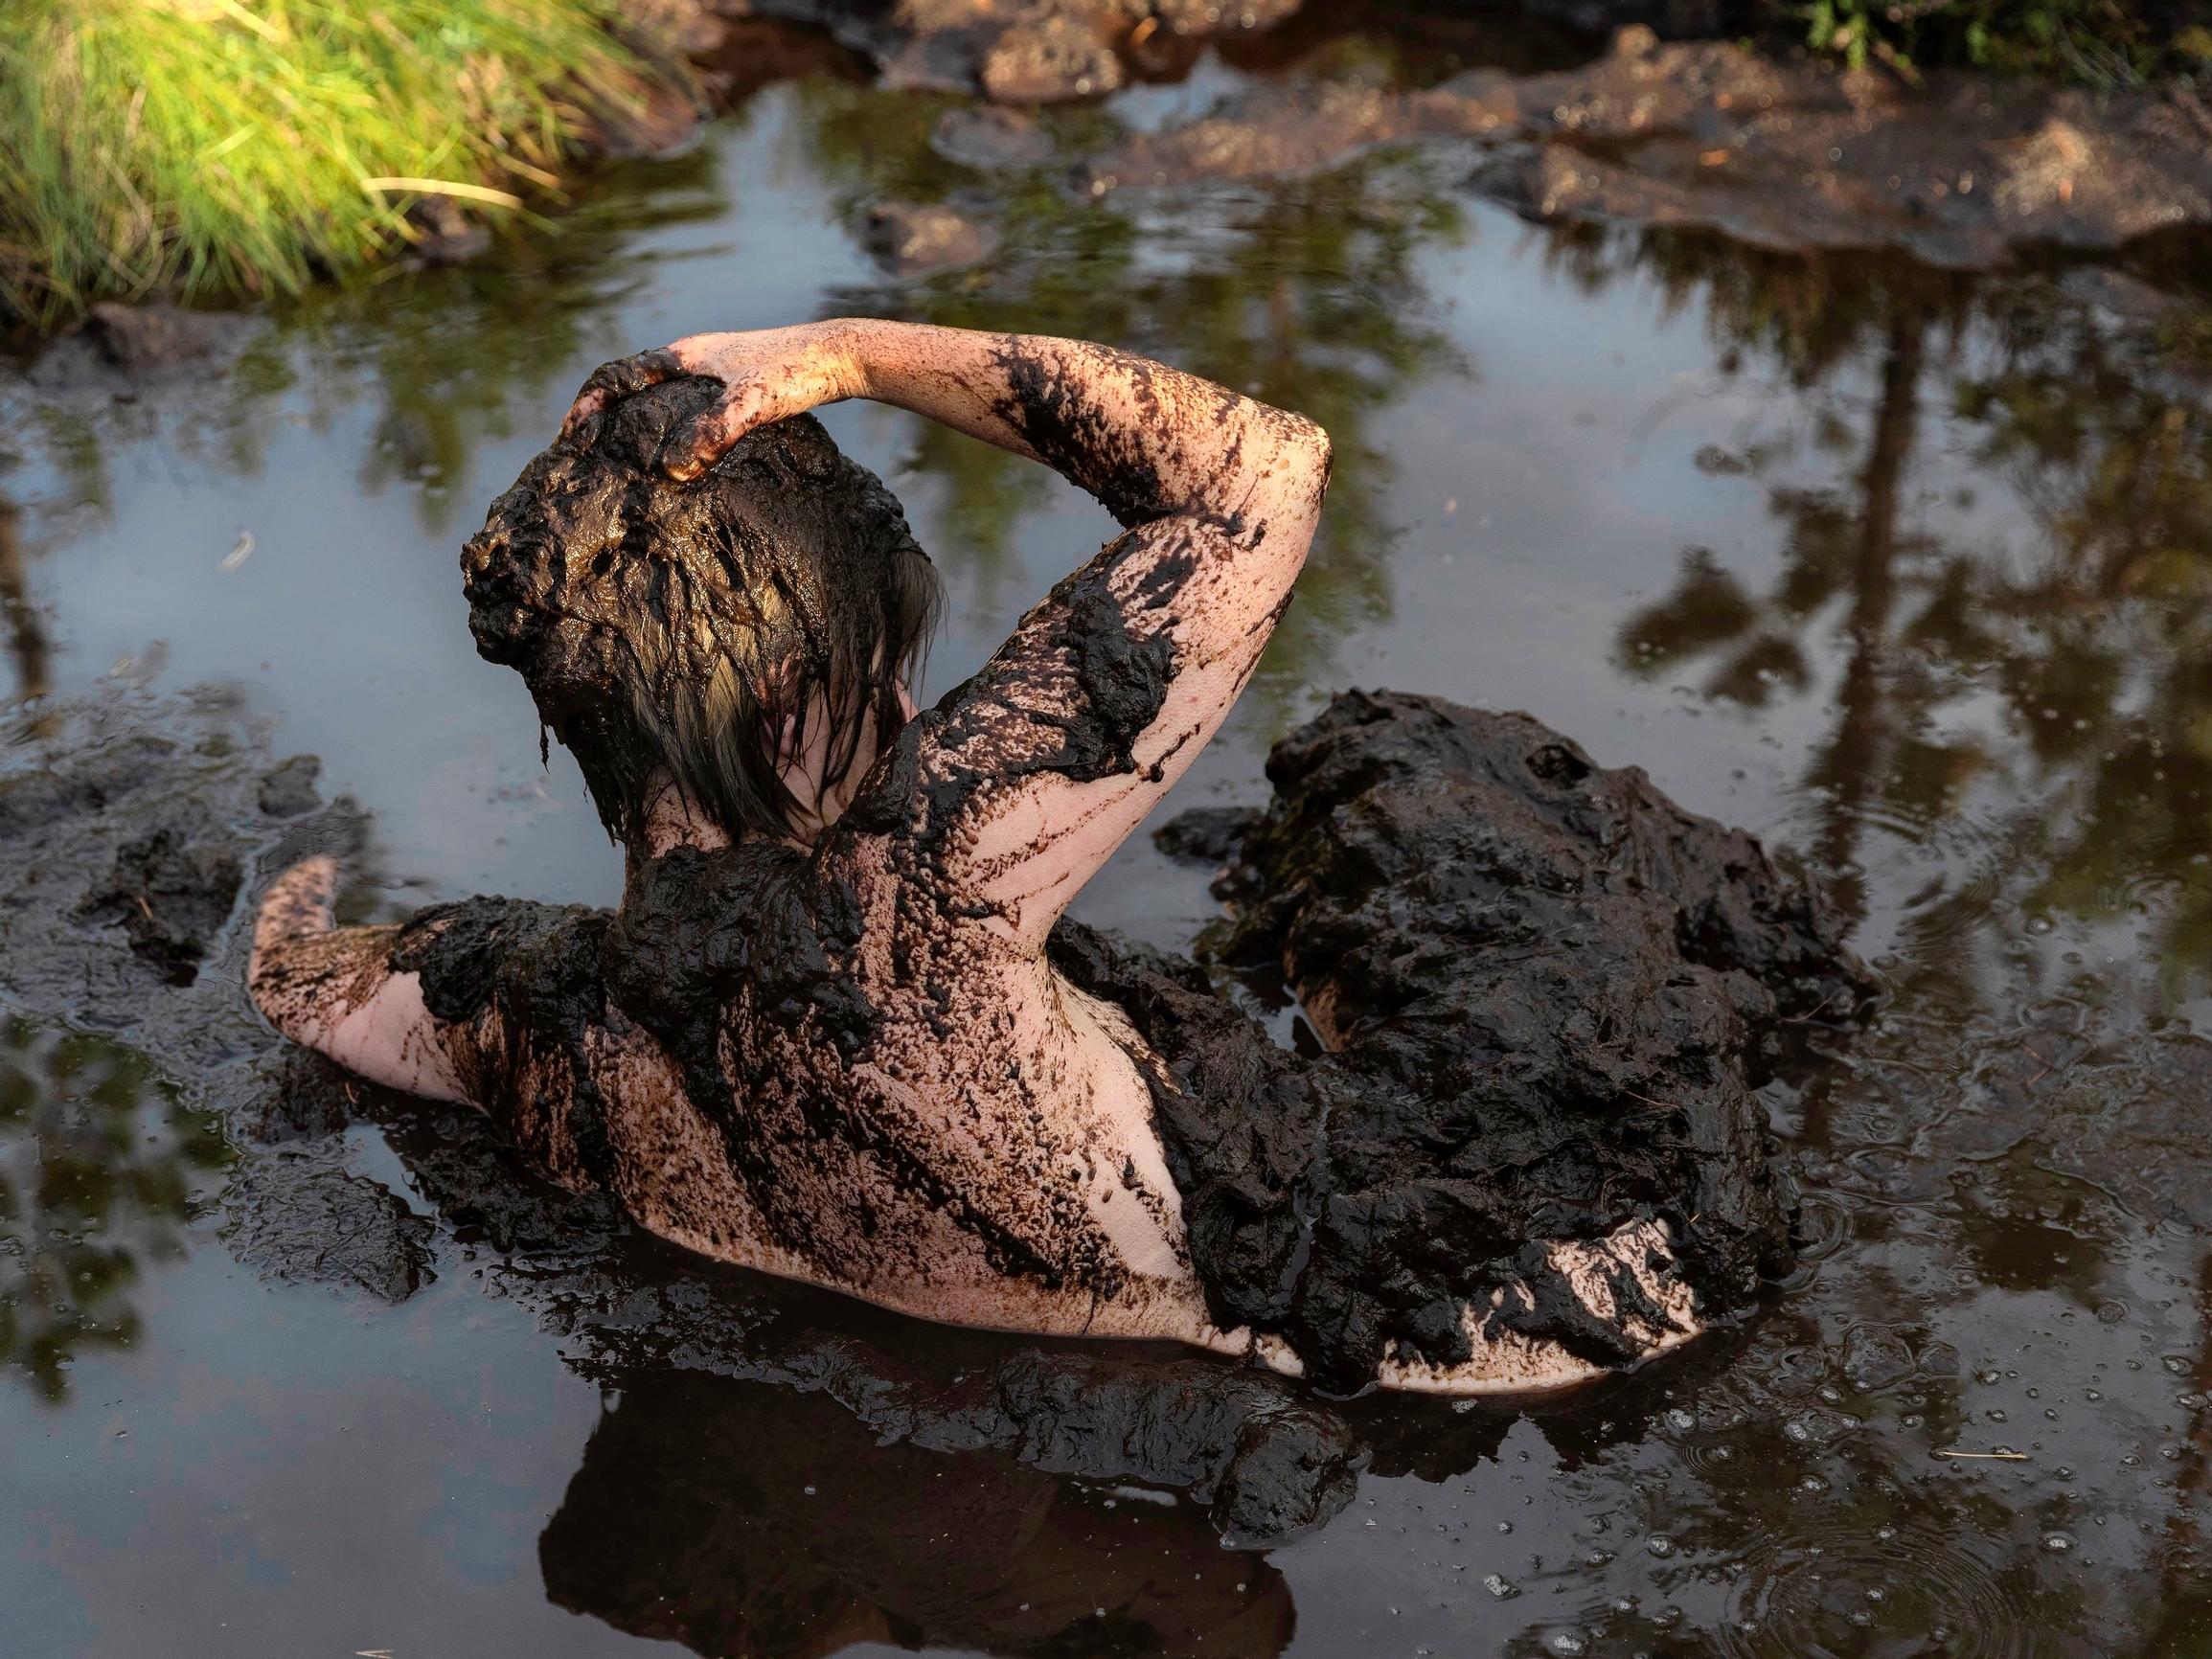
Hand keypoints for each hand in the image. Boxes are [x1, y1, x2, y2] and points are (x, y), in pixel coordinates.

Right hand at [559, 322, 863, 479]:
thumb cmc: (796, 372)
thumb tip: (673, 470)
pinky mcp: (735, 385)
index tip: (570, 437)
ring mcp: (714, 371)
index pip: (618, 375)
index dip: (588, 404)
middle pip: (631, 384)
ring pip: (659, 395)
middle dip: (604, 415)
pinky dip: (670, 428)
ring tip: (622, 459)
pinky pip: (686, 406)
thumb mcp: (752, 403)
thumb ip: (713, 432)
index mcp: (685, 356)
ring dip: (635, 422)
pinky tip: (679, 457)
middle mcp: (694, 358)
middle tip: (585, 452)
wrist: (842, 357)